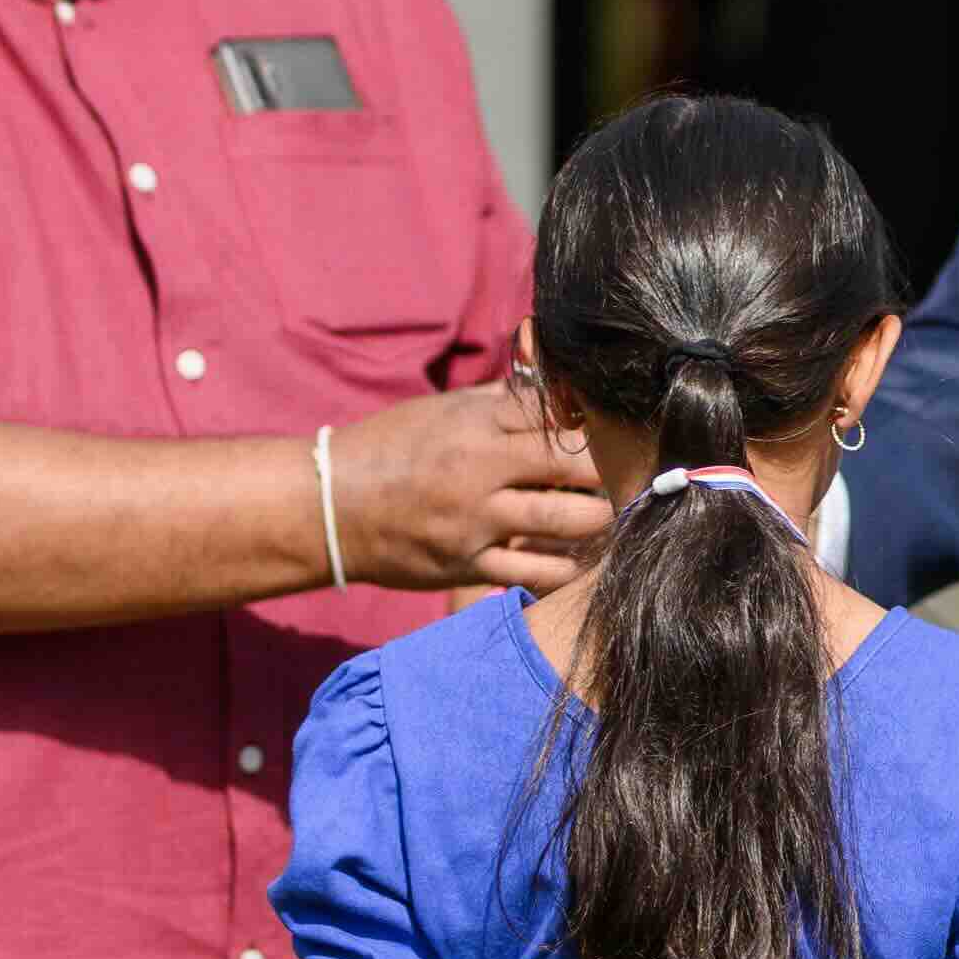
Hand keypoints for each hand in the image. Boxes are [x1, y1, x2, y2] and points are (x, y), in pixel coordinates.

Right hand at [328, 381, 611, 597]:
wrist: (329, 506)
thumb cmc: (390, 449)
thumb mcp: (442, 411)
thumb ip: (501, 401)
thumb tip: (557, 386)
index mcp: (475, 422)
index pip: (557, 413)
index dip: (594, 421)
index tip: (616, 431)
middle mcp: (480, 468)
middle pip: (575, 462)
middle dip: (608, 469)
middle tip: (629, 474)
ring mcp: (475, 520)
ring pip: (567, 519)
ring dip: (597, 517)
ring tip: (610, 515)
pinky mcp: (467, 565)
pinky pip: (534, 572)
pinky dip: (564, 566)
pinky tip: (579, 558)